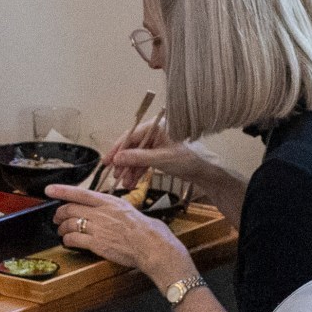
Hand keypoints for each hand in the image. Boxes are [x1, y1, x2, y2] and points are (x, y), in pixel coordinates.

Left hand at [47, 185, 194, 288]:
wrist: (153, 246)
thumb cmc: (149, 231)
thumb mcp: (132, 211)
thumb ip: (117, 210)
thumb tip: (114, 212)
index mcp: (111, 202)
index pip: (81, 193)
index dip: (62, 190)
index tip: (50, 189)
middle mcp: (102, 212)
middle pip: (71, 208)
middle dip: (60, 213)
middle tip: (57, 217)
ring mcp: (98, 228)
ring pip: (70, 223)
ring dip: (62, 228)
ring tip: (61, 231)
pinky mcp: (96, 243)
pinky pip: (74, 239)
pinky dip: (67, 240)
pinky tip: (68, 241)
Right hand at [108, 131, 244, 215]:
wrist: (204, 171)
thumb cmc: (187, 159)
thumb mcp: (160, 158)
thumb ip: (137, 158)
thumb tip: (117, 158)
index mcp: (155, 126)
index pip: (130, 136)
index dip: (117, 149)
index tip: (107, 162)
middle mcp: (154, 133)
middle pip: (132, 146)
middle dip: (123, 163)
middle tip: (115, 176)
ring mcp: (157, 144)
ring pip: (137, 156)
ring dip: (130, 170)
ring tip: (124, 184)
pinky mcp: (159, 154)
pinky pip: (144, 161)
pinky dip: (138, 171)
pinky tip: (132, 182)